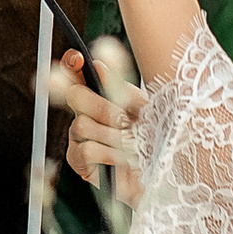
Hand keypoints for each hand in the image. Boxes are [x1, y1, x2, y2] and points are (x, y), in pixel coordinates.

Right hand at [49, 46, 146, 200]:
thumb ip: (121, 89)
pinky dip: (108, 154)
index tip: (78, 60)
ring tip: (132, 145)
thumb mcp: (144, 109)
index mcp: (100, 94)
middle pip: (74, 95)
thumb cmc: (152, 138)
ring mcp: (77, 135)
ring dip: (112, 136)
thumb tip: (99, 66)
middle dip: (101, 107)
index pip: (77, 72)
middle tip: (123, 120)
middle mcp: (84, 111)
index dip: (72, 63)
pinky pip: (85, 150)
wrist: (160, 173)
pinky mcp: (77, 160)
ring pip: (81, 125)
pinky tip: (123, 159)